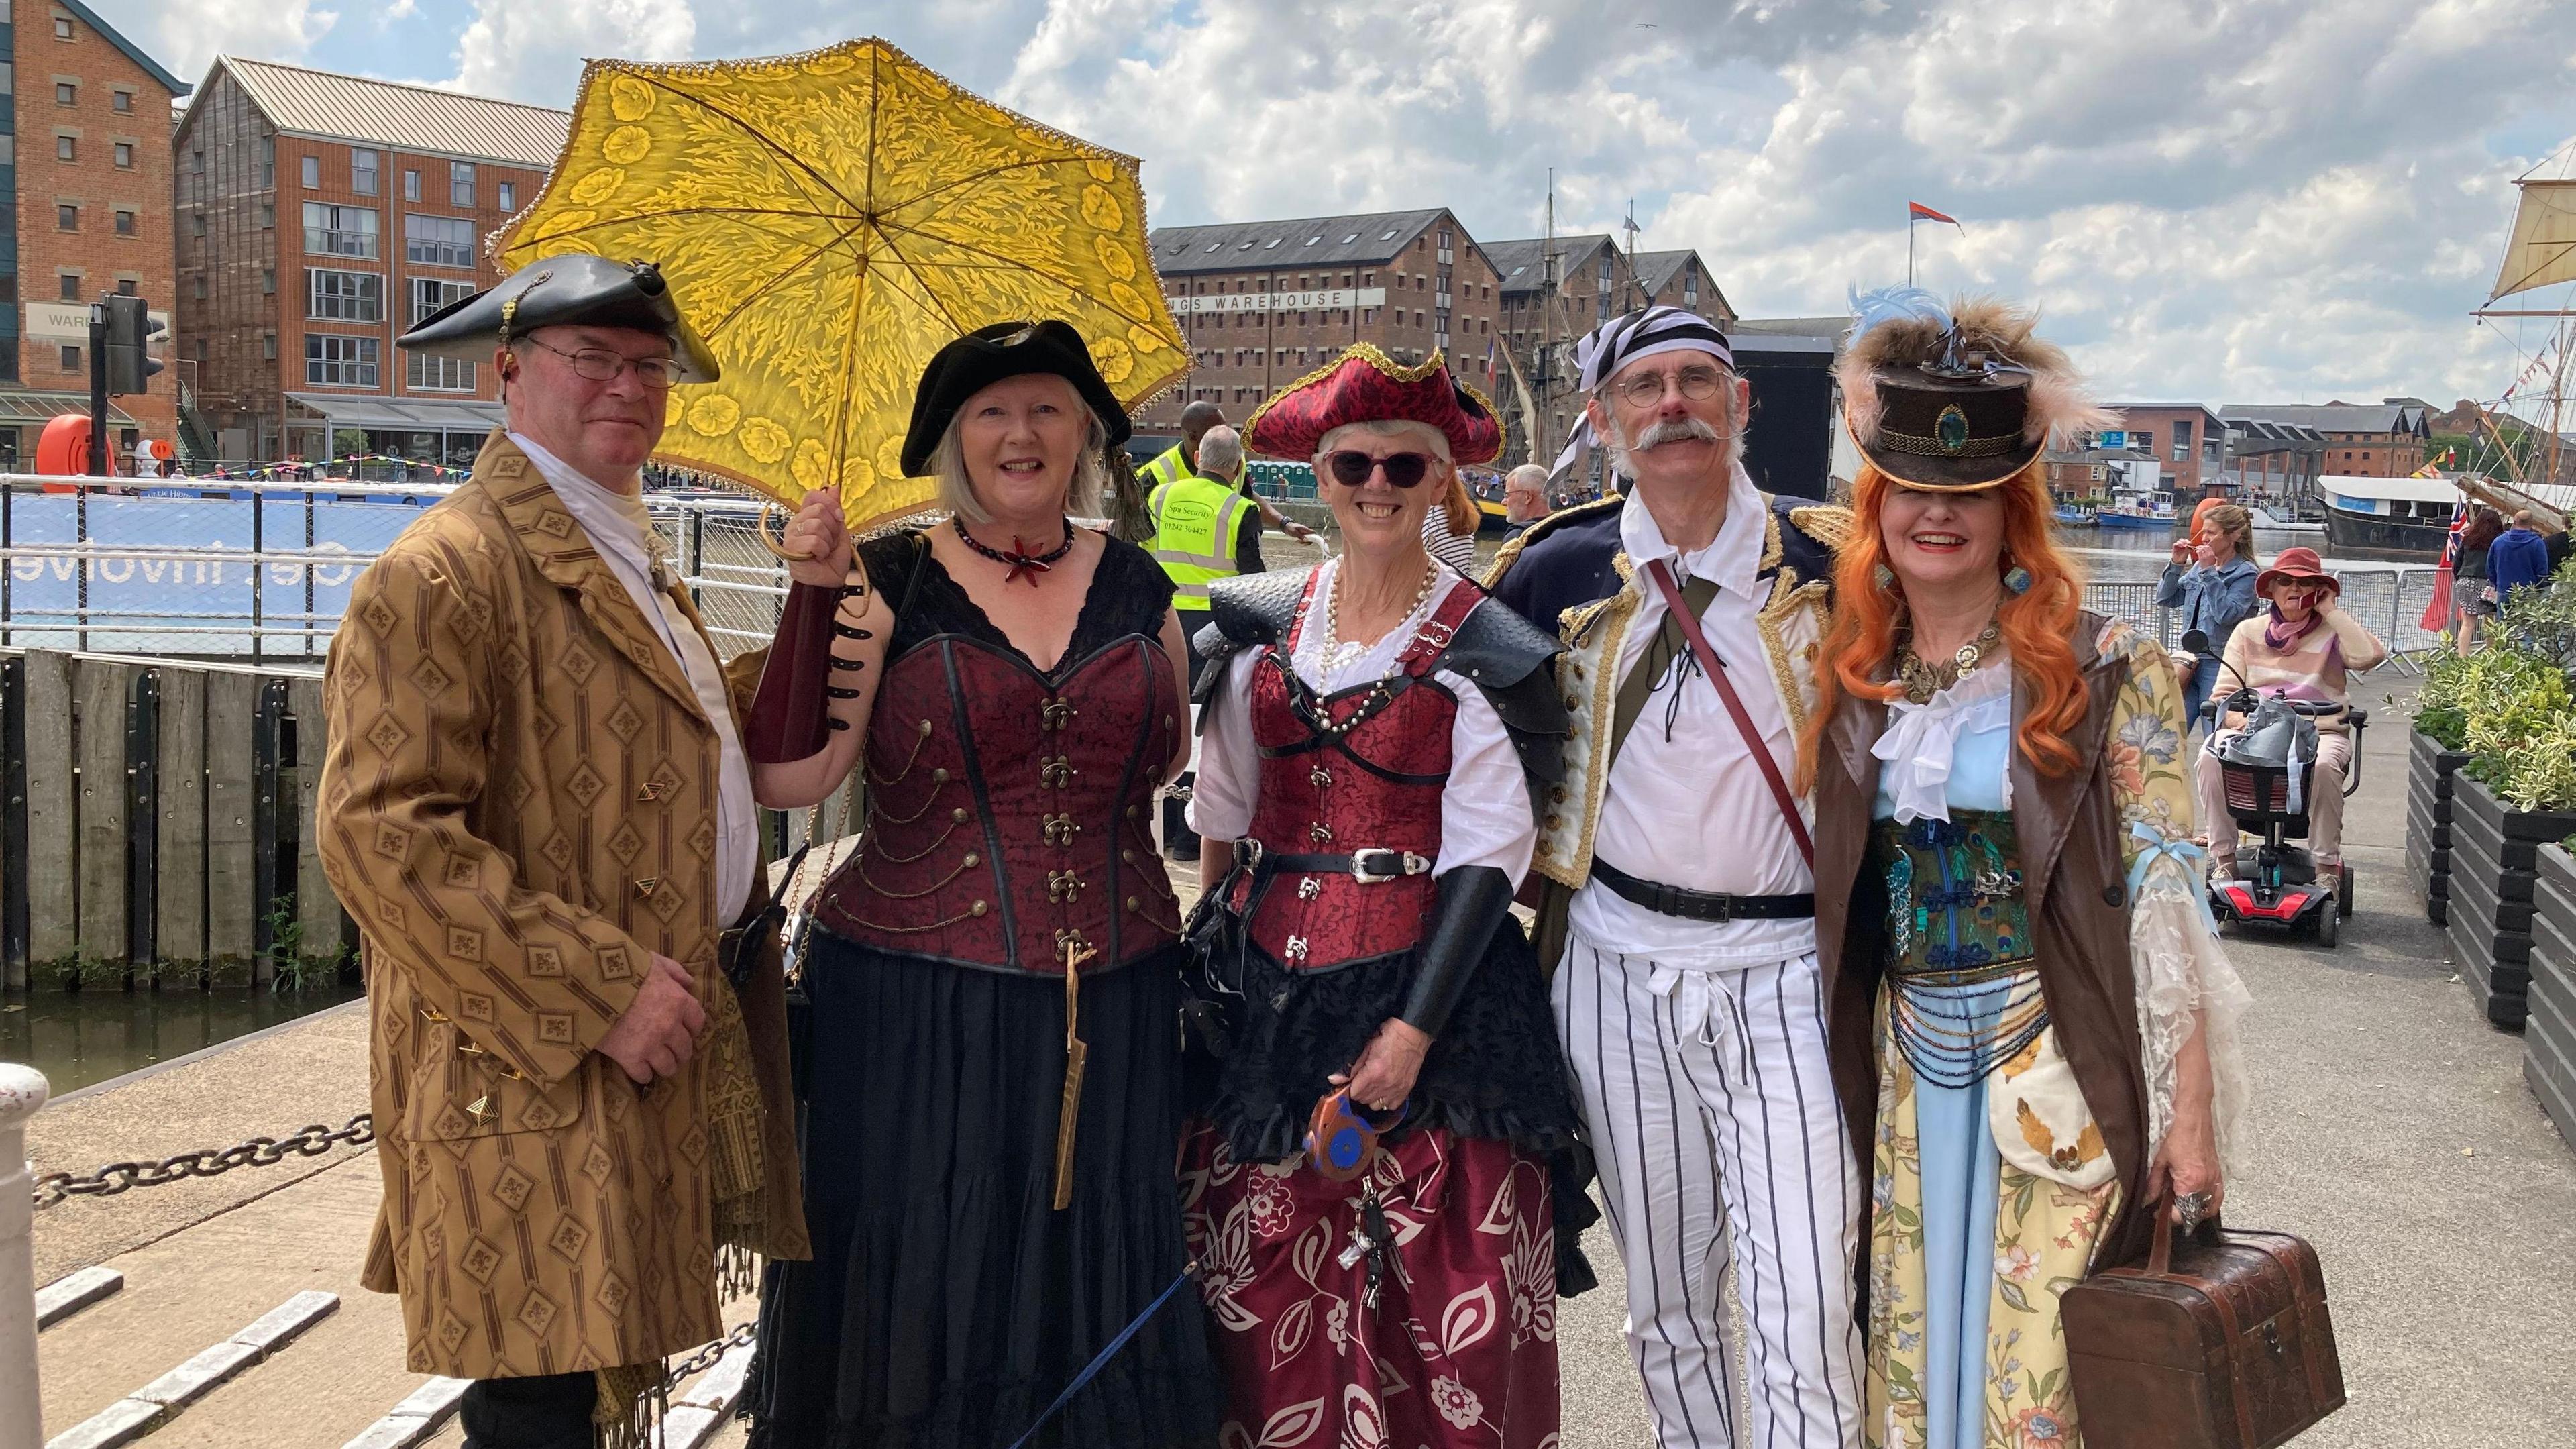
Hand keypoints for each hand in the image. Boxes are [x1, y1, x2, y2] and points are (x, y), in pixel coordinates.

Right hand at [595, 955, 706, 1083]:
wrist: (591, 985)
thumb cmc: (624, 969)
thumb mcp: (654, 961)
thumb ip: (674, 971)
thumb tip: (689, 983)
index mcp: (679, 1001)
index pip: (698, 1022)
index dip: (693, 1028)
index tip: (687, 1030)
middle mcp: (670, 1026)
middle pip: (685, 1048)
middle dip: (680, 1050)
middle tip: (673, 1051)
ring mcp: (651, 1044)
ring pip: (668, 1066)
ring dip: (666, 1066)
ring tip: (659, 1065)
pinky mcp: (630, 1058)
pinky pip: (644, 1075)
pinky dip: (644, 1075)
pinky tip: (641, 1071)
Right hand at [781, 488, 853, 588]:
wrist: (830, 580)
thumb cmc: (832, 558)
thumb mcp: (839, 530)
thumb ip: (835, 510)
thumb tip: (834, 487)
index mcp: (806, 516)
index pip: (812, 495)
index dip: (829, 502)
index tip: (839, 517)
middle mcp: (796, 522)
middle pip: (818, 510)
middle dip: (832, 528)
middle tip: (830, 541)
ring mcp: (791, 535)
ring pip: (817, 525)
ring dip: (828, 541)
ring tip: (824, 551)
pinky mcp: (790, 548)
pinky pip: (813, 541)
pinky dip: (822, 551)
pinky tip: (818, 557)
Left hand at [1286, 521, 1317, 543]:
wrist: (1285, 526)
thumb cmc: (1289, 527)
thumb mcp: (1294, 532)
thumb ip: (1300, 536)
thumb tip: (1306, 540)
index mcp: (1305, 529)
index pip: (1313, 532)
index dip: (1315, 537)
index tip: (1310, 541)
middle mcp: (1305, 530)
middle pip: (1311, 537)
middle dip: (1307, 541)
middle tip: (1301, 542)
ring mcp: (1303, 532)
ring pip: (1307, 539)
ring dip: (1303, 542)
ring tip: (1298, 541)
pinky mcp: (1301, 534)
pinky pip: (1303, 539)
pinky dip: (1301, 541)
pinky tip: (1297, 540)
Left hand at [1330, 1018, 1430, 1112]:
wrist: (1412, 1034)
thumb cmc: (1389, 1036)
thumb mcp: (1367, 1047)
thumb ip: (1351, 1067)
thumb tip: (1333, 1080)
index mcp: (1373, 1073)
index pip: (1353, 1094)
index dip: (1349, 1087)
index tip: (1351, 1081)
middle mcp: (1385, 1085)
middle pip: (1363, 1100)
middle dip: (1359, 1091)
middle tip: (1362, 1080)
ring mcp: (1397, 1089)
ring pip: (1376, 1105)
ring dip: (1371, 1097)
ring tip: (1373, 1085)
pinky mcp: (1406, 1090)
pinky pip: (1391, 1106)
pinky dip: (1386, 1101)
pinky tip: (1384, 1090)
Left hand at [2149, 1106, 2223, 1226]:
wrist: (2192, 1112)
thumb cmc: (2175, 1131)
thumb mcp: (2158, 1159)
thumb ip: (2154, 1183)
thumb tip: (2148, 1200)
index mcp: (2191, 1181)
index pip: (2183, 1212)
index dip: (2169, 1216)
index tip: (2158, 1213)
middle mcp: (2207, 1183)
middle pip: (2197, 1212)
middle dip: (2180, 1213)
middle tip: (2166, 1206)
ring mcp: (2215, 1178)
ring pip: (2208, 1206)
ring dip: (2194, 1209)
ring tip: (2179, 1203)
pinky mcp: (2218, 1172)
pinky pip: (2217, 1196)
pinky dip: (2209, 1202)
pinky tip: (2197, 1200)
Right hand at [2170, 539, 2193, 563]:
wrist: (2179, 561)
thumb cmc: (2184, 557)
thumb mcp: (2187, 552)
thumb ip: (2188, 548)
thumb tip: (2189, 544)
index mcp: (2185, 545)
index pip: (2186, 541)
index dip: (2187, 541)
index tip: (2188, 543)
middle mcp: (2181, 545)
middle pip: (2182, 539)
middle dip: (2183, 541)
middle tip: (2185, 544)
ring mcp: (2178, 546)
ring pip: (2178, 541)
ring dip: (2181, 543)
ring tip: (2182, 546)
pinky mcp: (2174, 547)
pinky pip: (2175, 544)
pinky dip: (2177, 544)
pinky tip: (2180, 547)